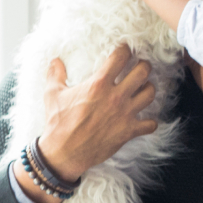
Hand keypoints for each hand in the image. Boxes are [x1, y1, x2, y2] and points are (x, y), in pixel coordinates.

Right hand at [37, 44, 158, 181]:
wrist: (64, 152)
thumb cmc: (58, 123)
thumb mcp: (53, 94)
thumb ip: (55, 74)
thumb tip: (55, 60)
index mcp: (98, 84)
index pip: (120, 57)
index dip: (125, 50)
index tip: (125, 50)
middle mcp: (115, 97)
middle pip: (142, 72)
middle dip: (144, 66)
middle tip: (140, 66)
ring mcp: (124, 114)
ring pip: (150, 94)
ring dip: (148, 89)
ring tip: (143, 88)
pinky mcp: (128, 131)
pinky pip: (150, 124)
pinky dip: (150, 122)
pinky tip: (144, 120)